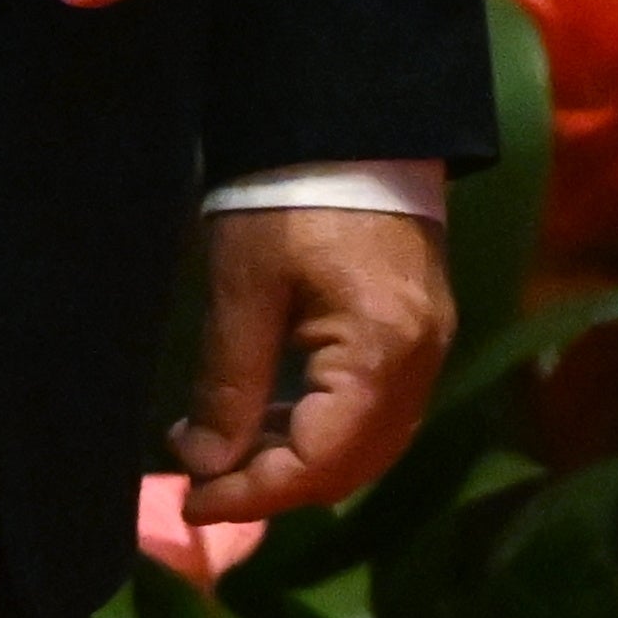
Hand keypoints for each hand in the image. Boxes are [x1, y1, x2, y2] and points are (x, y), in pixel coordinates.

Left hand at [177, 204, 451, 525]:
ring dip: (301, 461)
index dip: (252, 494)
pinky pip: (378, 410)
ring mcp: (429, 346)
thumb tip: (204, 467)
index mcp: (380, 353)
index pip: (319, 463)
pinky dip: (327, 429)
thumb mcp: (245, 288)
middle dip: (276, 487)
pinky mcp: (420, 329)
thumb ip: (229, 386)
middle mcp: (421, 362)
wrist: (352, 120)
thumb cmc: (290, 195)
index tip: (189, 497)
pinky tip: (275, 415)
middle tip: (204, 481)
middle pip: (352, 467)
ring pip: (370, 444)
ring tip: (230, 450)